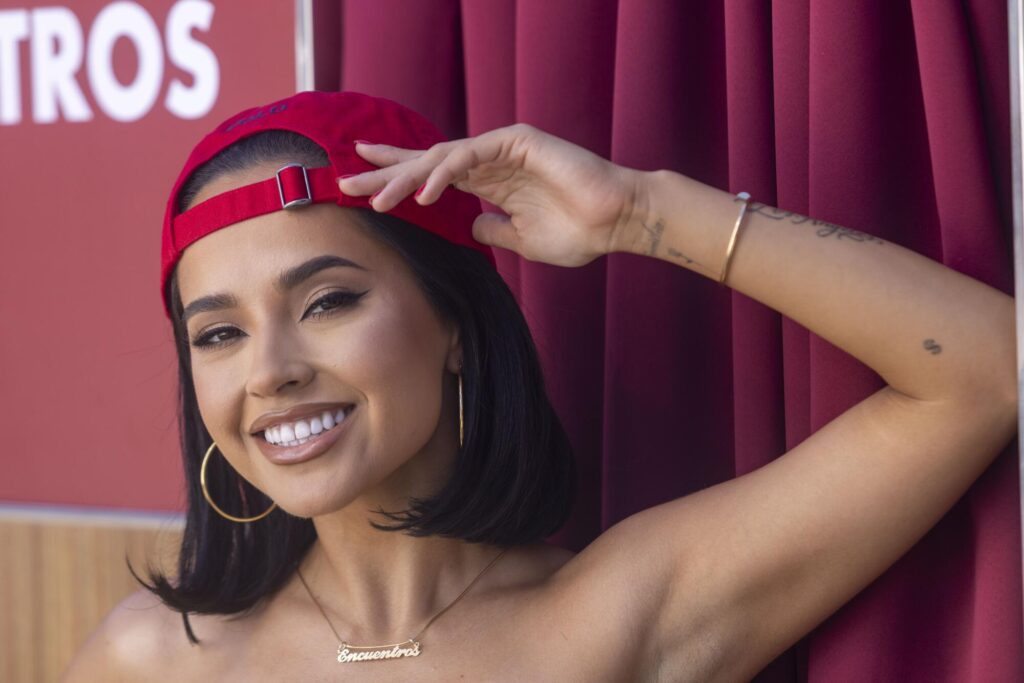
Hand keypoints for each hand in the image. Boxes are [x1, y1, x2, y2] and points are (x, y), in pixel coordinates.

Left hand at [337, 123, 645, 266]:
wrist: (616, 223)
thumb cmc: (578, 232)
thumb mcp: (523, 241)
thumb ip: (493, 230)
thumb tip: (469, 226)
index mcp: (489, 181)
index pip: (433, 175)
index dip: (398, 177)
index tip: (362, 185)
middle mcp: (490, 160)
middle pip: (426, 161)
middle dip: (386, 171)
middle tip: (346, 180)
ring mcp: (503, 148)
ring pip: (441, 156)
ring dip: (406, 178)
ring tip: (377, 198)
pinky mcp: (518, 141)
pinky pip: (471, 154)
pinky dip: (445, 173)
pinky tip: (424, 193)